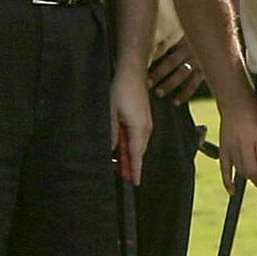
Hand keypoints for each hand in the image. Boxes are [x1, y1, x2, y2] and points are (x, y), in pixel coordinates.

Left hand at [111, 68, 152, 182]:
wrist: (132, 72)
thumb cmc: (121, 89)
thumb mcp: (111, 113)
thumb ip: (112, 134)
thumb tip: (111, 151)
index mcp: (139, 129)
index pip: (136, 156)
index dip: (135, 171)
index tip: (135, 184)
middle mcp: (146, 128)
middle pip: (138, 152)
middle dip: (130, 165)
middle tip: (120, 177)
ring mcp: (146, 123)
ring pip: (137, 145)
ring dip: (128, 154)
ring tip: (118, 164)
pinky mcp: (143, 118)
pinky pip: (137, 136)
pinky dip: (130, 144)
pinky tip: (121, 145)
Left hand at [147, 37, 204, 104]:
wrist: (219, 42)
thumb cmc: (196, 39)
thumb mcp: (184, 35)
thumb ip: (170, 40)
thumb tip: (150, 42)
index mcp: (181, 40)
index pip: (164, 47)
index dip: (152, 55)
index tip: (141, 65)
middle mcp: (189, 51)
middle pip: (171, 62)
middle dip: (158, 73)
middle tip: (147, 83)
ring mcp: (198, 62)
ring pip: (182, 74)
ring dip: (169, 84)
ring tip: (158, 93)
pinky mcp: (205, 72)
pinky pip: (194, 84)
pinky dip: (185, 94)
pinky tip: (176, 102)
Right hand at [217, 106, 256, 193]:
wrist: (234, 99)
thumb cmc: (253, 109)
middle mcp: (246, 142)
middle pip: (252, 170)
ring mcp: (233, 144)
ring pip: (240, 170)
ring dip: (248, 178)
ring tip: (253, 181)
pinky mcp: (223, 145)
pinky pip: (225, 167)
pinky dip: (228, 180)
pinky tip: (232, 190)